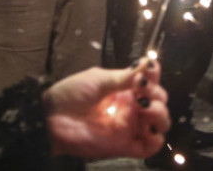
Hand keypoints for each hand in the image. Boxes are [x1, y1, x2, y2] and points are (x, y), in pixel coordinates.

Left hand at [44, 57, 168, 159]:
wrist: (52, 117)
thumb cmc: (72, 94)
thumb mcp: (98, 80)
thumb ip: (124, 77)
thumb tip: (146, 64)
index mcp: (125, 88)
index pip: (151, 80)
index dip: (154, 75)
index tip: (147, 72)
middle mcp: (131, 106)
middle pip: (160, 101)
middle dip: (157, 94)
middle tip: (143, 92)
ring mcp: (129, 126)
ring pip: (160, 123)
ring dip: (160, 114)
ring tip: (146, 109)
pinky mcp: (125, 146)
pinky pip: (149, 147)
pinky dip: (156, 140)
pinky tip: (148, 130)